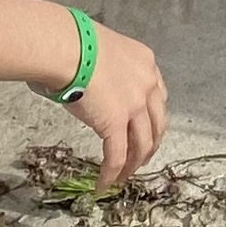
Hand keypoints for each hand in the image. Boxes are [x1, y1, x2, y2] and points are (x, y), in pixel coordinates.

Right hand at [61, 21, 167, 188]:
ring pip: (141, 144)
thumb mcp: (103, 50)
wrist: (67, 46)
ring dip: (133, 164)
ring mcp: (134, 106)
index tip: (146, 129)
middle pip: (157, 123)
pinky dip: (112, 174)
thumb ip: (106, 70)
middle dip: (150, 145)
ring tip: (123, 177)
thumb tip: (85, 82)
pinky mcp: (115, 124)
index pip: (158, 96)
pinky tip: (104, 185)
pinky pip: (117, 156)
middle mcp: (147, 85)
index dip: (153, 118)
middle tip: (140, 158)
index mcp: (145, 63)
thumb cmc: (73, 41)